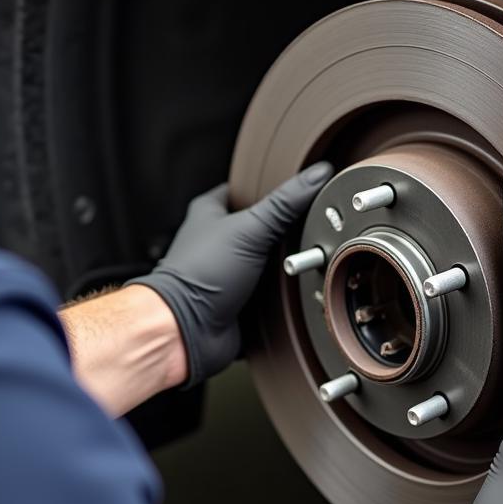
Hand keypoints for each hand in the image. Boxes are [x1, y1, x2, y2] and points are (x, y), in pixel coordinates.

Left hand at [128, 162, 333, 386]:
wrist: (187, 329)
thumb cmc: (199, 276)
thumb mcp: (250, 229)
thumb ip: (285, 202)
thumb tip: (315, 174)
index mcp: (210, 213)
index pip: (243, 190)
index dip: (269, 187)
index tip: (296, 187)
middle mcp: (216, 241)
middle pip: (259, 227)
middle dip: (283, 230)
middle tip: (309, 224)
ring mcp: (227, 272)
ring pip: (265, 261)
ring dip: (285, 264)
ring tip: (310, 255)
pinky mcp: (237, 300)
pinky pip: (266, 292)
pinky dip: (280, 292)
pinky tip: (296, 287)